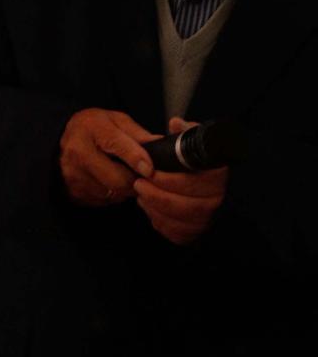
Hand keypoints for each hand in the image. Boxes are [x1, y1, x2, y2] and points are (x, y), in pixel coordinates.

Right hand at [59, 107, 155, 205]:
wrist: (60, 140)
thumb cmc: (94, 128)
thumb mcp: (116, 121)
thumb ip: (138, 134)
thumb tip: (162, 146)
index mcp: (92, 129)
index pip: (117, 146)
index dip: (137, 159)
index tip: (149, 169)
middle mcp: (78, 152)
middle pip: (117, 180)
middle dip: (135, 180)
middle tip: (142, 175)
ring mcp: (74, 175)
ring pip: (113, 194)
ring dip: (125, 189)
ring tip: (123, 175)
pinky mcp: (74, 192)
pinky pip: (104, 201)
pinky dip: (113, 195)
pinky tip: (110, 181)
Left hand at [132, 117, 227, 246]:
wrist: (191, 185)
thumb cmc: (187, 163)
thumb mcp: (187, 142)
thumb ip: (183, 133)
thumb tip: (176, 123)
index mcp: (217, 174)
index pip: (199, 181)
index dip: (173, 180)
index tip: (152, 172)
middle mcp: (216, 197)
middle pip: (189, 204)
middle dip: (159, 195)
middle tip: (139, 184)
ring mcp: (206, 216)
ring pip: (182, 220)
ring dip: (157, 208)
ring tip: (141, 195)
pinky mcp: (194, 231)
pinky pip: (177, 233)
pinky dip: (161, 223)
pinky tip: (150, 209)